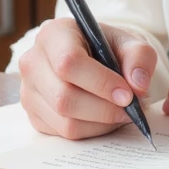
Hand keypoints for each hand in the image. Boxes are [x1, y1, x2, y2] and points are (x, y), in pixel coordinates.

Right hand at [18, 18, 157, 139]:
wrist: (94, 58)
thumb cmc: (108, 47)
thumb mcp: (130, 42)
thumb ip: (140, 57)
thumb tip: (137, 86)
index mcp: (54, 34)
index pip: (69, 62)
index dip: (100, 82)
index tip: (128, 94)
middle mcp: (33, 62)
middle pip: (64, 97)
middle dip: (104, 108)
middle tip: (131, 108)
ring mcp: (29, 91)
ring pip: (65, 121)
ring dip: (101, 122)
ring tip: (122, 112)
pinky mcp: (34, 115)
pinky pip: (64, 133)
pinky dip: (92, 130)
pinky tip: (105, 117)